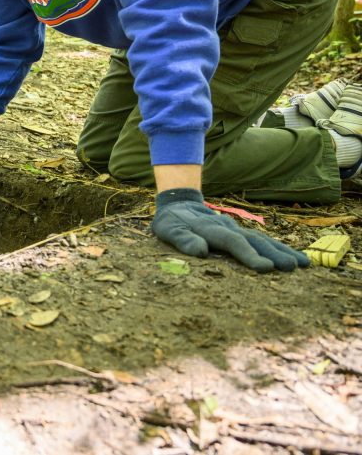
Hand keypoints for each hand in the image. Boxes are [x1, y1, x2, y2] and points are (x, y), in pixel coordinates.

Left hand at [151, 188, 309, 272]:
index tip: (265, 268)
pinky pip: (262, 240)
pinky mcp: (241, 233)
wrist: (178, 204)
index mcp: (211, 229)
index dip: (248, 254)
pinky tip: (295, 259)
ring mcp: (236, 229)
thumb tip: (201, 251)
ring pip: (262, 239)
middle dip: (273, 254)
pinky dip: (279, 249)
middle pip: (254, 240)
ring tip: (303, 264)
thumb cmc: (171, 223)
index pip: (232, 242)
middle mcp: (228, 228)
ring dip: (282, 251)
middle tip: (292, 268)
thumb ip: (184, 240)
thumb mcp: (169, 231)